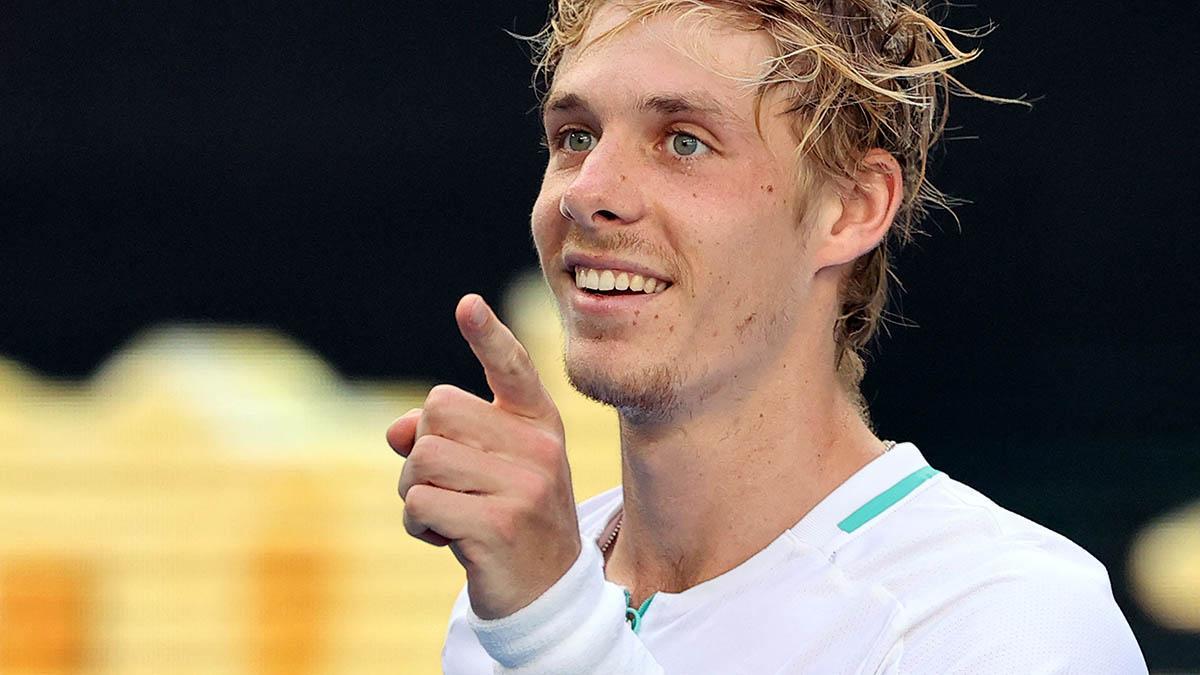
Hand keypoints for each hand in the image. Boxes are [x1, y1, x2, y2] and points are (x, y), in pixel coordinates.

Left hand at [386, 293, 580, 619]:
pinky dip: (417, 524)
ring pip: (423, 458)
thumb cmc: (507, 520)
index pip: (512, 368)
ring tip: (446, 516)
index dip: (487, 336)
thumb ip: (444, 438)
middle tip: (446, 486)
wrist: (546, 594)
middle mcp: (538, 447)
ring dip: (415, 492)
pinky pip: (420, 503)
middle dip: (422, 449)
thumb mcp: (485, 471)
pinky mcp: (499, 525)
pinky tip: (446, 541)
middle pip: (438, 409)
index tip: (466, 306)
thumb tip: (396, 430)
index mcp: (539, 424)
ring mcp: (523, 486)